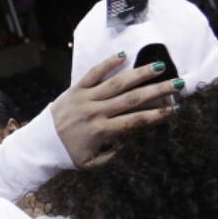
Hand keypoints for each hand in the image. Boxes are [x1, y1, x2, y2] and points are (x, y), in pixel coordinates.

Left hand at [52, 53, 182, 167]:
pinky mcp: (74, 89)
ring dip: (139, 74)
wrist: (38, 144)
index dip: (156, 115)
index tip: (175, 109)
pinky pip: (92, 73)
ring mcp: (85, 99)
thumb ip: (113, 155)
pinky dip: (107, 64)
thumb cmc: (68, 155)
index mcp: (101, 132)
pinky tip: (123, 55)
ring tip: (159, 66)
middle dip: (157, 91)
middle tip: (178, 83)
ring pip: (116, 83)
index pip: (134, 121)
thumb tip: (133, 143)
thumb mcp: (91, 163)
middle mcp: (95, 112)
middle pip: (131, 99)